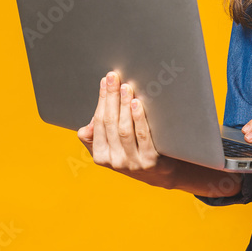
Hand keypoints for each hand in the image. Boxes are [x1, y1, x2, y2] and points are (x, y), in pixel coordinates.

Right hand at [76, 70, 178, 187]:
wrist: (160, 172)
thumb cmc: (133, 151)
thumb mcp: (111, 147)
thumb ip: (98, 135)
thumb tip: (91, 121)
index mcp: (100, 155)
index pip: (98, 122)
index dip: (101, 100)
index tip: (105, 81)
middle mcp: (114, 161)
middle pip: (110, 123)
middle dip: (110, 97)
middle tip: (114, 77)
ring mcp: (132, 163)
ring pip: (124, 130)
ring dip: (124, 105)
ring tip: (126, 87)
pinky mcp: (150, 162)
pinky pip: (142, 137)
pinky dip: (138, 119)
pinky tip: (137, 104)